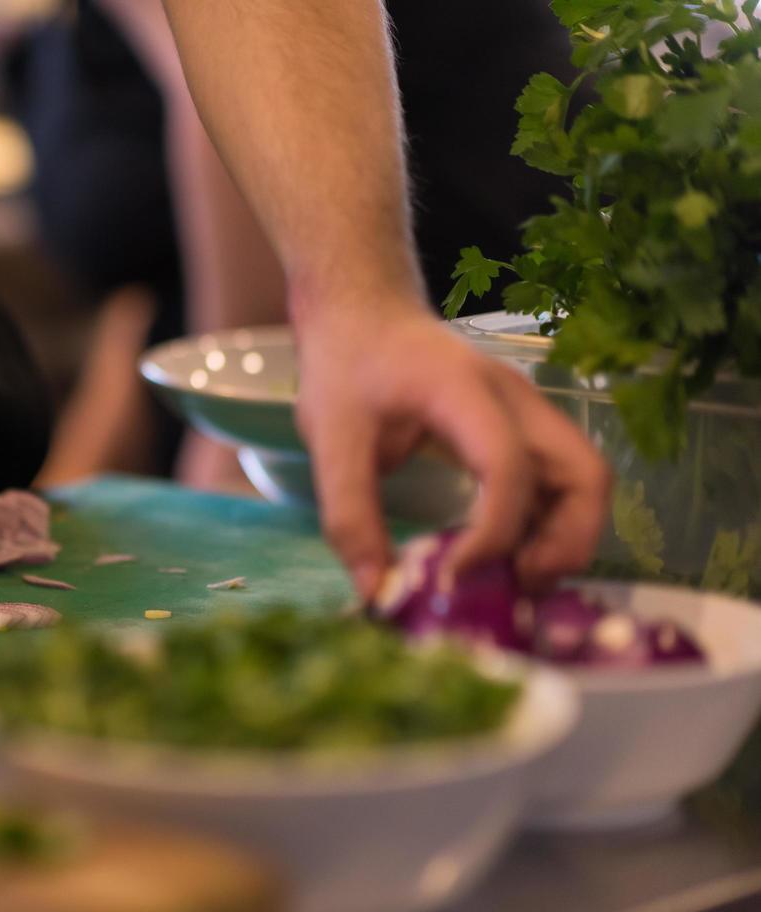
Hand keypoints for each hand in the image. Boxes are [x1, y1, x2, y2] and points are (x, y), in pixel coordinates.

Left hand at [294, 302, 610, 599]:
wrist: (363, 315)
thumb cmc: (347, 367)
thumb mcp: (329, 438)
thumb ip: (350, 515)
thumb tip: (376, 593)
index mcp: (463, 390)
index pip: (507, 464)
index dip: (493, 532)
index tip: (451, 576)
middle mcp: (515, 399)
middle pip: (584, 473)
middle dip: (565, 542)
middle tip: (516, 587)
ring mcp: (529, 412)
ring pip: (585, 480)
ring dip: (565, 538)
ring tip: (514, 580)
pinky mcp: (524, 429)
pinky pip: (560, 482)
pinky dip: (549, 526)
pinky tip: (508, 558)